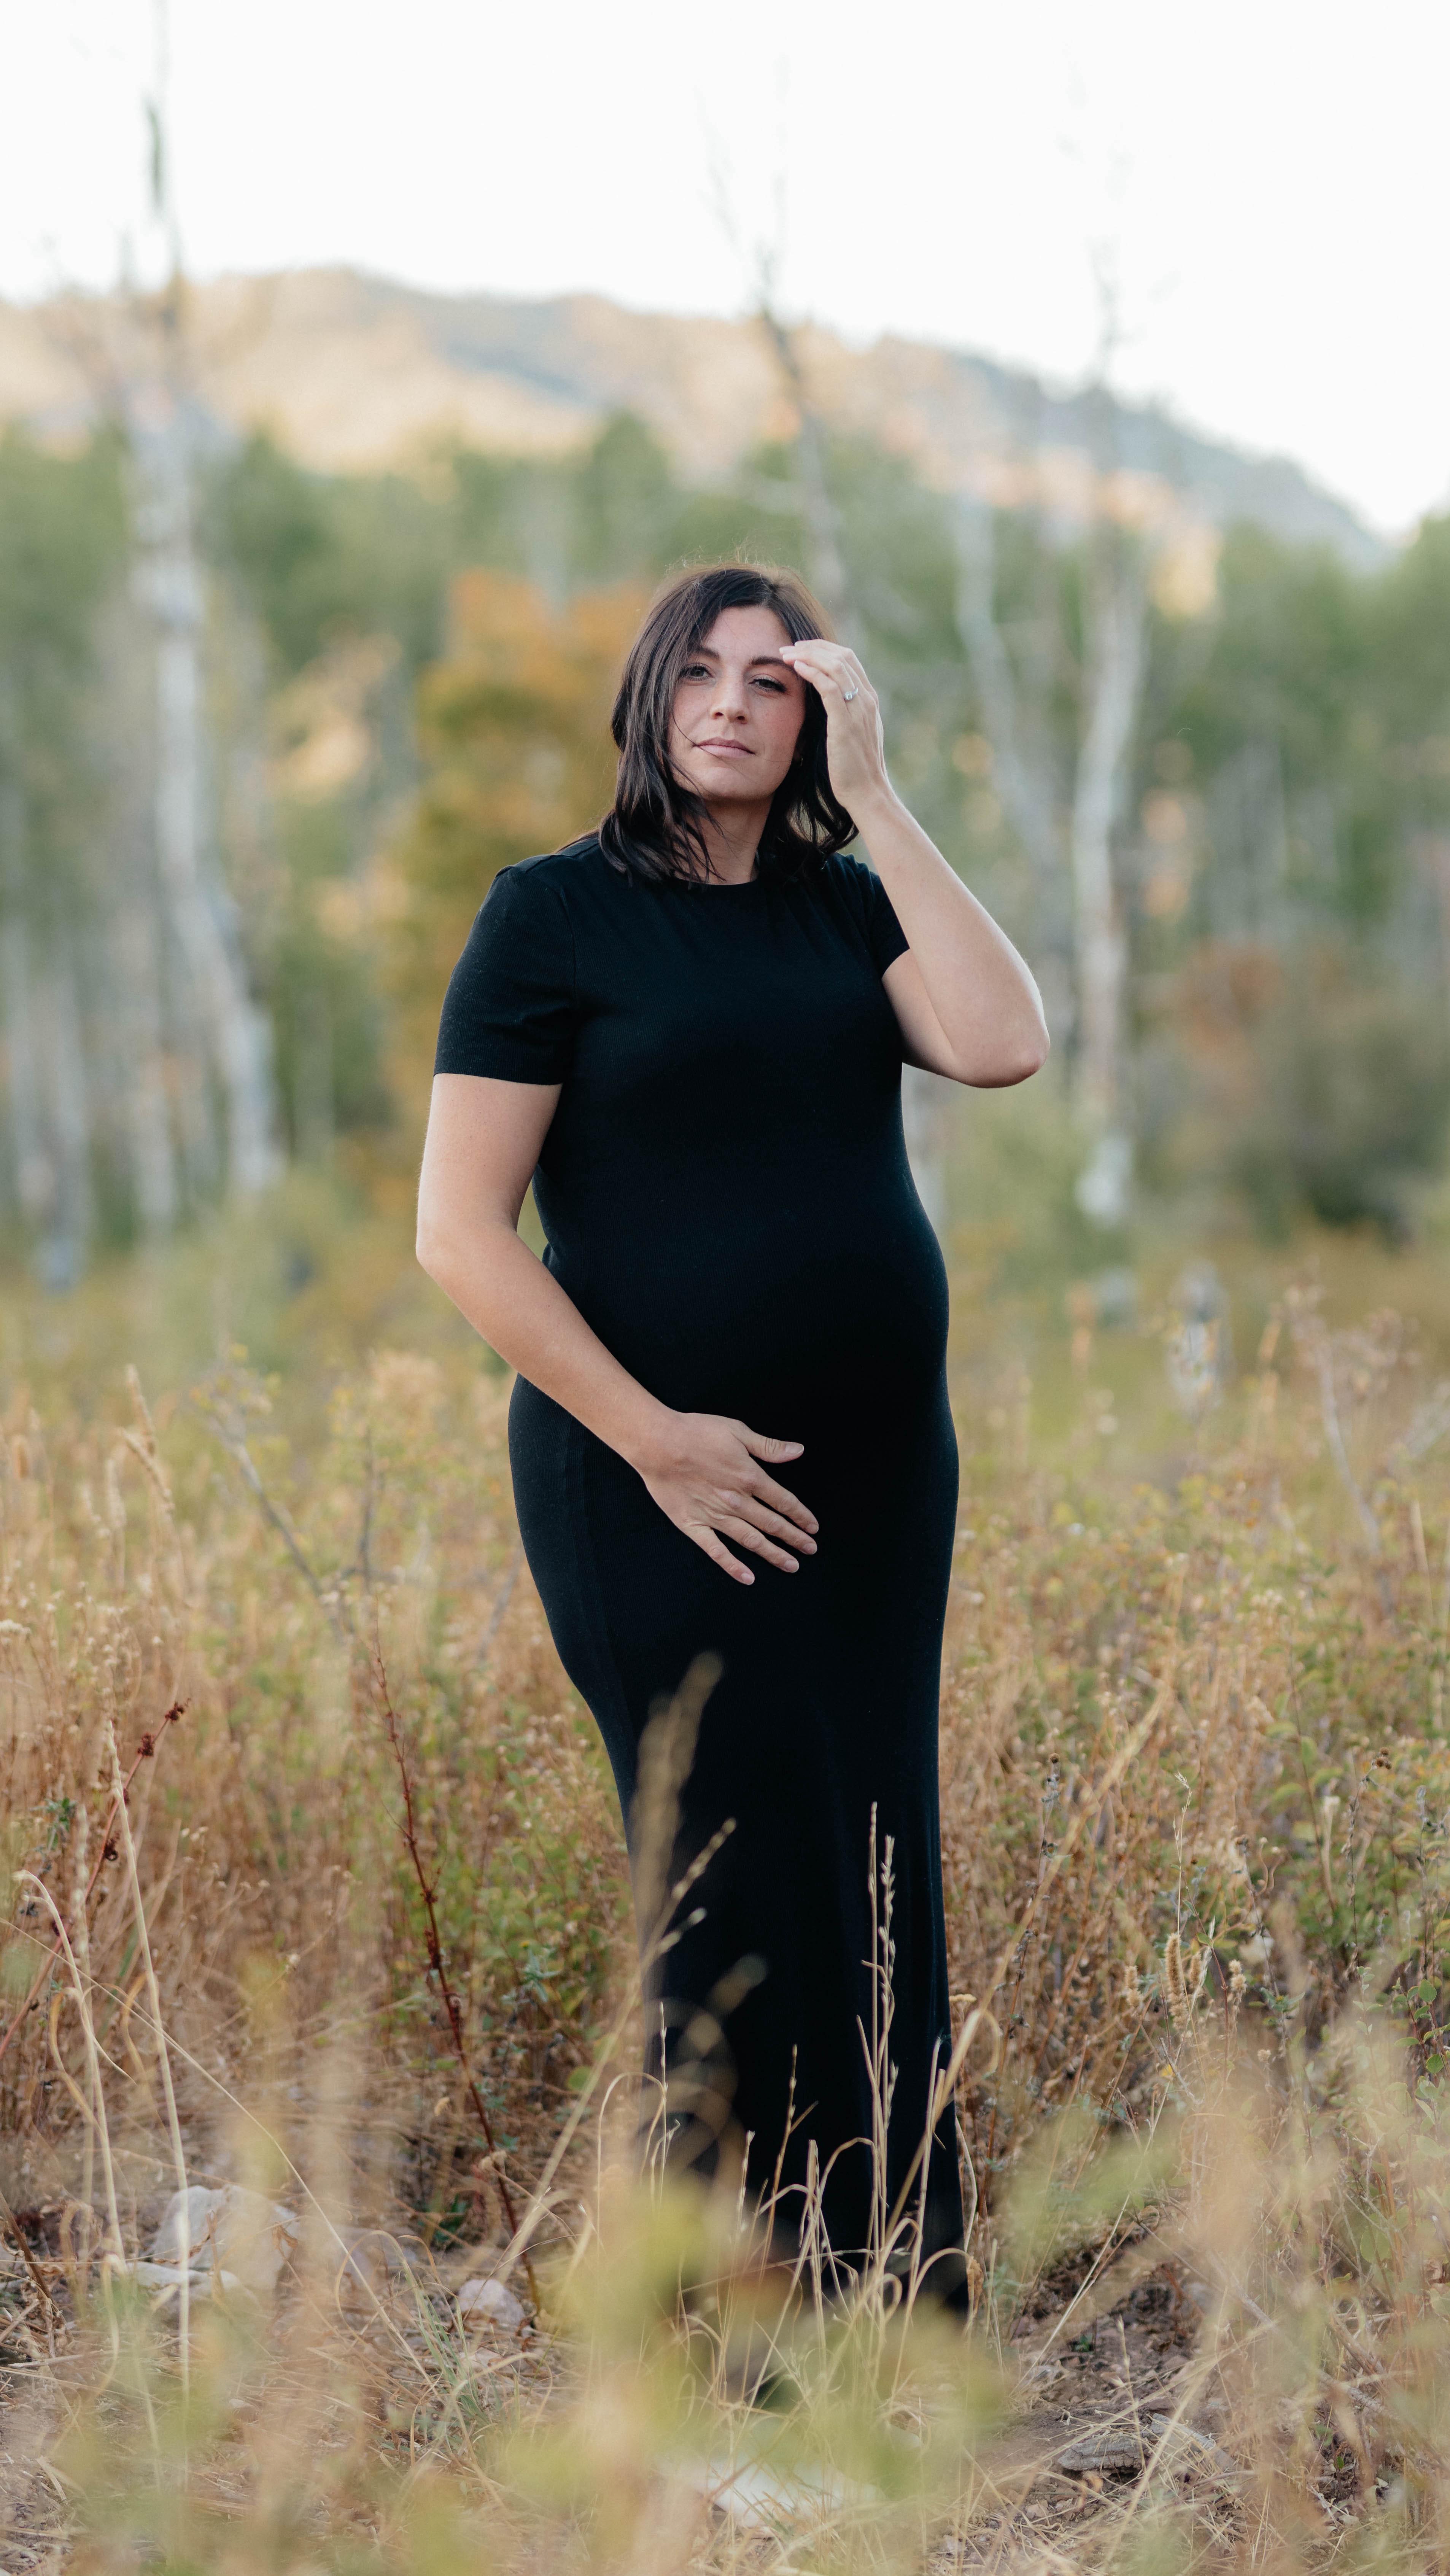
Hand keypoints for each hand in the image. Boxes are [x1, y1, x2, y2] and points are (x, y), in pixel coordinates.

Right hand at [632, 1412, 818, 1585]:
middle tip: (810, 1550)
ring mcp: (714, 1516)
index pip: (784, 1501)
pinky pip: (716, 1551)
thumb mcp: (737, 1431)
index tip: (813, 1527)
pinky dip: (733, 1566)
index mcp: (749, 1477)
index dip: (801, 1515)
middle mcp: (736, 1501)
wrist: (657, 1443)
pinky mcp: (692, 1525)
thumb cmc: (695, 1432)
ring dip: (773, 1554)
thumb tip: (797, 1451)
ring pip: (751, 1540)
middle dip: (794, 1538)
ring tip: (791, 1565)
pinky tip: (748, 1577)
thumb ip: (768, 1447)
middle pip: (772, 1524)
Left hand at [779, 638, 890, 812]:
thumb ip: (843, 716)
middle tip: (789, 648)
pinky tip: (797, 667)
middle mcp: (866, 700)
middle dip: (813, 647)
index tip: (801, 650)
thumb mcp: (851, 736)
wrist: (868, 794)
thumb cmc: (855, 771)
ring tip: (787, 654)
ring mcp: (858, 710)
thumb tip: (825, 706)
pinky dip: (813, 672)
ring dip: (809, 655)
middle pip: (842, 656)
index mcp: (868, 701)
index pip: (848, 660)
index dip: (823, 649)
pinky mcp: (845, 723)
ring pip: (835, 666)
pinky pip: (829, 687)